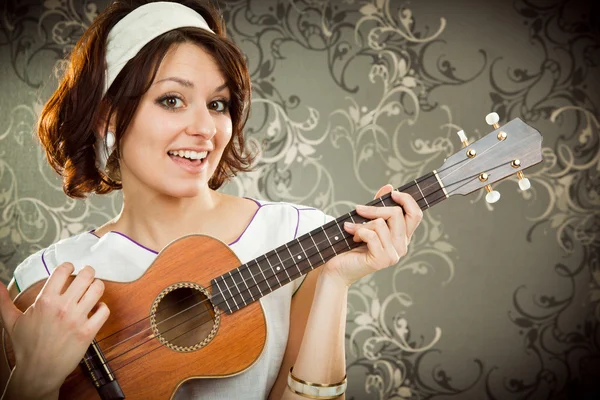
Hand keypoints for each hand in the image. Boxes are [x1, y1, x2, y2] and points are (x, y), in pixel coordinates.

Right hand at [0, 263, 108, 396]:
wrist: (38, 371)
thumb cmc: (26, 347)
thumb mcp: (12, 322)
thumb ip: (4, 301)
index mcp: (45, 301)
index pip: (63, 270)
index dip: (69, 266)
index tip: (70, 268)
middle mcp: (63, 307)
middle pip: (85, 276)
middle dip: (88, 272)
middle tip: (88, 274)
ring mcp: (77, 319)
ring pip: (97, 290)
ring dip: (97, 286)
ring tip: (94, 288)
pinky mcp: (88, 332)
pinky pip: (104, 311)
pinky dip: (103, 307)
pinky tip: (97, 308)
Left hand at [322, 184, 422, 286]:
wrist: (338, 268)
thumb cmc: (351, 245)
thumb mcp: (366, 221)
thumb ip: (378, 206)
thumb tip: (389, 186)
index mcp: (402, 237)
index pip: (415, 215)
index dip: (407, 200)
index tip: (392, 193)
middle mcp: (402, 246)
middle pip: (397, 214)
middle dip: (375, 208)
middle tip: (358, 209)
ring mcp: (393, 255)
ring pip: (381, 223)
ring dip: (362, 224)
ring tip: (353, 230)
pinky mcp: (382, 260)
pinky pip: (372, 235)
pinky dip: (359, 232)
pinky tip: (353, 237)